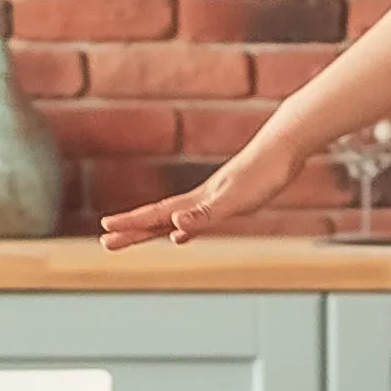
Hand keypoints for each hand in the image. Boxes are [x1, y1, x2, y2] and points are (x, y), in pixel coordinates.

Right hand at [102, 152, 302, 249]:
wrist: (284, 148)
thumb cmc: (264, 174)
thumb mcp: (234, 200)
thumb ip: (204, 214)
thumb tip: (174, 226)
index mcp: (197, 201)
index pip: (156, 215)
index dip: (131, 224)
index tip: (106, 230)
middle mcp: (199, 200)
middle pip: (158, 218)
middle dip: (132, 231)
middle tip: (106, 242)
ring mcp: (212, 199)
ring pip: (173, 219)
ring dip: (152, 230)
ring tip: (133, 238)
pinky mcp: (228, 200)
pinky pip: (197, 220)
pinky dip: (183, 229)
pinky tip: (180, 233)